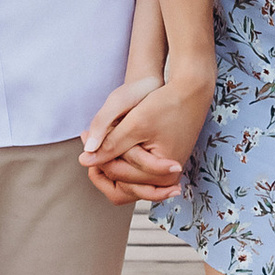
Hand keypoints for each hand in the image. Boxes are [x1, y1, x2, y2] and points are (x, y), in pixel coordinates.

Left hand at [79, 61, 212, 202]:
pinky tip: (112, 139)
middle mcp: (164, 181)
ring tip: (100, 135)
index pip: (116, 175)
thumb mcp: (135, 123)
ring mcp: (163, 174)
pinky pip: (133, 171)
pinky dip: (120, 158)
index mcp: (161, 175)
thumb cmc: (166, 104)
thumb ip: (110, 144)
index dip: (97, 156)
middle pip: (119, 183)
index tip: (85, 133)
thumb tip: (84, 161)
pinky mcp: (160, 165)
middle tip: (88, 134)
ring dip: (110, 160)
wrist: (190, 91)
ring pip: (124, 179)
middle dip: (102, 160)